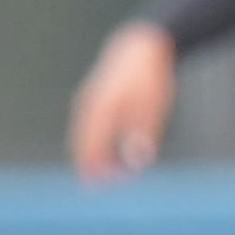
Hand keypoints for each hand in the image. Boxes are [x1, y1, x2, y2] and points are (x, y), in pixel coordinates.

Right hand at [68, 22, 177, 182]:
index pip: (93, 146)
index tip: (105, 184)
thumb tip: (138, 163)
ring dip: (88, 155)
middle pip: (81, 143)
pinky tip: (100, 153)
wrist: (140, 48)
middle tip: (98, 186)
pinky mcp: (88, 99)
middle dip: (89, 165)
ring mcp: (85, 101)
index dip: (97, 167)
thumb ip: (144, 135)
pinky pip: (83, 127)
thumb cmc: (151, 79)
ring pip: (80, 136)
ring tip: (101, 173)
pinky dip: (89, 142)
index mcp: (104, 109)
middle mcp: (89, 106)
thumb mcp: (154, 108)